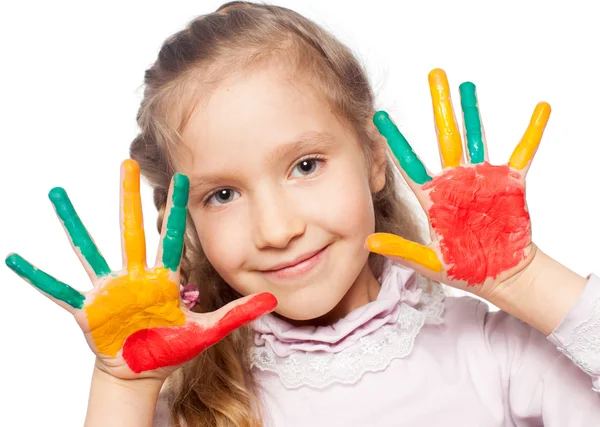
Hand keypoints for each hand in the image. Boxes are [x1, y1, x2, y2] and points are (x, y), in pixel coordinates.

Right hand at [5, 159, 276, 379]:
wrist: (143, 369)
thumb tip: (274, 298)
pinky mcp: (88, 309)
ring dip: (74, 223)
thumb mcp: (208, 330)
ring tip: (57, 195)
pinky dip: (38, 277)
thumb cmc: (172, 347)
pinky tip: (16, 259)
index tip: (180, 176)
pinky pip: (58, 290)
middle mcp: (135, 276)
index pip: (172, 235)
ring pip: (91, 249)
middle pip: (132, 229)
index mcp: (163, 278)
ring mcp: (110, 290)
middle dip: (129, 196)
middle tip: (125, 163)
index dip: (176, 207)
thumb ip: (239, 313)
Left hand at [367, 69, 549, 299]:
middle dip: (439, 106)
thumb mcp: (429, 262)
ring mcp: (482, 179)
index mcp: (433, 197)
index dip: (395, 141)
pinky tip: (540, 109)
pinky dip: (532, 131)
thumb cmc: (464, 269)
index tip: (379, 117)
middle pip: (445, 136)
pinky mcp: (510, 183)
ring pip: (476, 137)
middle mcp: (455, 181)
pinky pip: (523, 152)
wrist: (501, 275)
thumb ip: (402, 249)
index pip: (408, 163)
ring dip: (473, 111)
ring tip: (467, 85)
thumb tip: (369, 241)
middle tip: (435, 76)